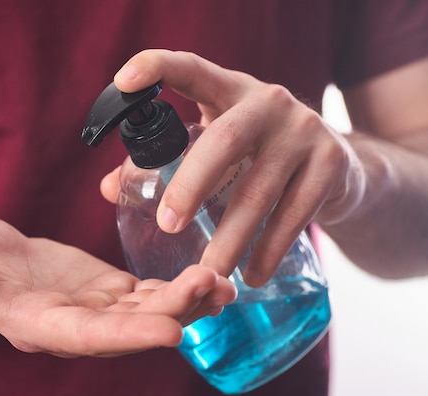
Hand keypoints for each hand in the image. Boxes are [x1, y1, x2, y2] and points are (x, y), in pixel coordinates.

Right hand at [0, 215, 236, 356]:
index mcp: (37, 323)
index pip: (86, 337)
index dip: (127, 337)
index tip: (171, 331)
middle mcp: (73, 325)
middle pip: (129, 327)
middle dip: (172, 311)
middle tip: (212, 285)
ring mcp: (95, 311)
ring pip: (147, 313)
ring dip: (186, 302)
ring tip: (225, 284)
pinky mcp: (108, 292)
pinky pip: (149, 296)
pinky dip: (179, 290)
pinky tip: (210, 278)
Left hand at [101, 49, 364, 286]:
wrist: (338, 165)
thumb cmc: (255, 155)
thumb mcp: (215, 145)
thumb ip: (165, 162)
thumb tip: (109, 189)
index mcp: (229, 91)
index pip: (192, 69)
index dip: (158, 67)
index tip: (123, 79)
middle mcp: (268, 103)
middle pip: (223, 140)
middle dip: (190, 186)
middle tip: (168, 227)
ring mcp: (304, 131)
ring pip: (258, 191)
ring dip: (229, 240)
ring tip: (207, 275)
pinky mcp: (331, 164)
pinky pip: (294, 216)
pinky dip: (269, 251)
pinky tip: (252, 277)